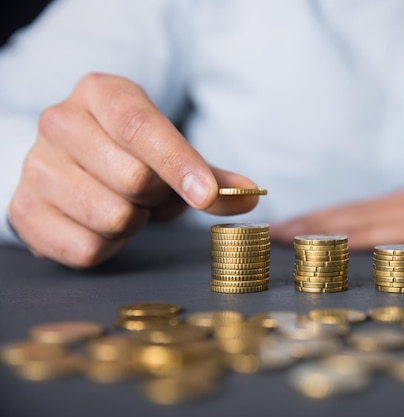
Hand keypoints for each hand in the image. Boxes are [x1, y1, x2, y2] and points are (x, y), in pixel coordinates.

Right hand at [9, 73, 257, 267]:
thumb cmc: (130, 155)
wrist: (72, 166)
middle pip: (134, 178)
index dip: (180, 165)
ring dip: (134, 223)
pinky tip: (102, 225)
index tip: (207, 195)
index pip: (142, 127)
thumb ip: (213, 175)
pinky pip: (87, 248)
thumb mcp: (173, 153)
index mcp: (101, 93)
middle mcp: (60, 122)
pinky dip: (109, 246)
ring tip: (126, 205)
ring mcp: (36, 167)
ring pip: (112, 217)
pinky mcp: (24, 211)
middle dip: (158, 197)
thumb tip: (251, 194)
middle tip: (152, 193)